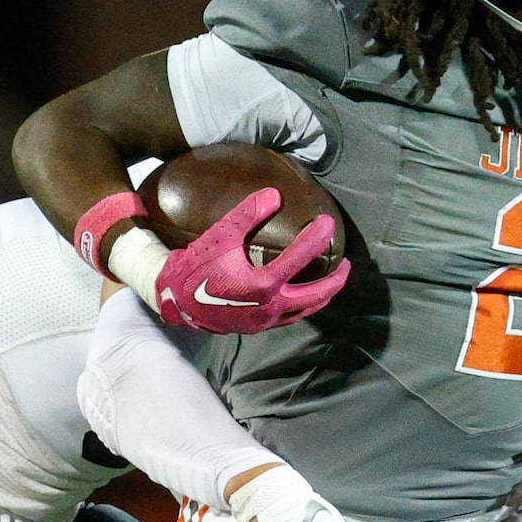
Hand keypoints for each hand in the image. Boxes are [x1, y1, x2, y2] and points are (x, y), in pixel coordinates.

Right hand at [140, 187, 348, 335]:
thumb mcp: (220, 235)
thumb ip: (248, 214)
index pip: (301, 257)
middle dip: (336, 279)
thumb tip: (274, 195)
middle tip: (346, 263)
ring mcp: (265, 321)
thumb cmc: (197, 266)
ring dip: (323, 296)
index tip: (328, 222)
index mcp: (263, 284)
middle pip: (316, 295)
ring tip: (332, 281)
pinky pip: (289, 317)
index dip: (317, 237)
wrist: (175, 300)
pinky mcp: (257, 327)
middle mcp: (269, 306)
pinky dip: (303, 305)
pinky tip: (303, 294)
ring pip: (305, 311)